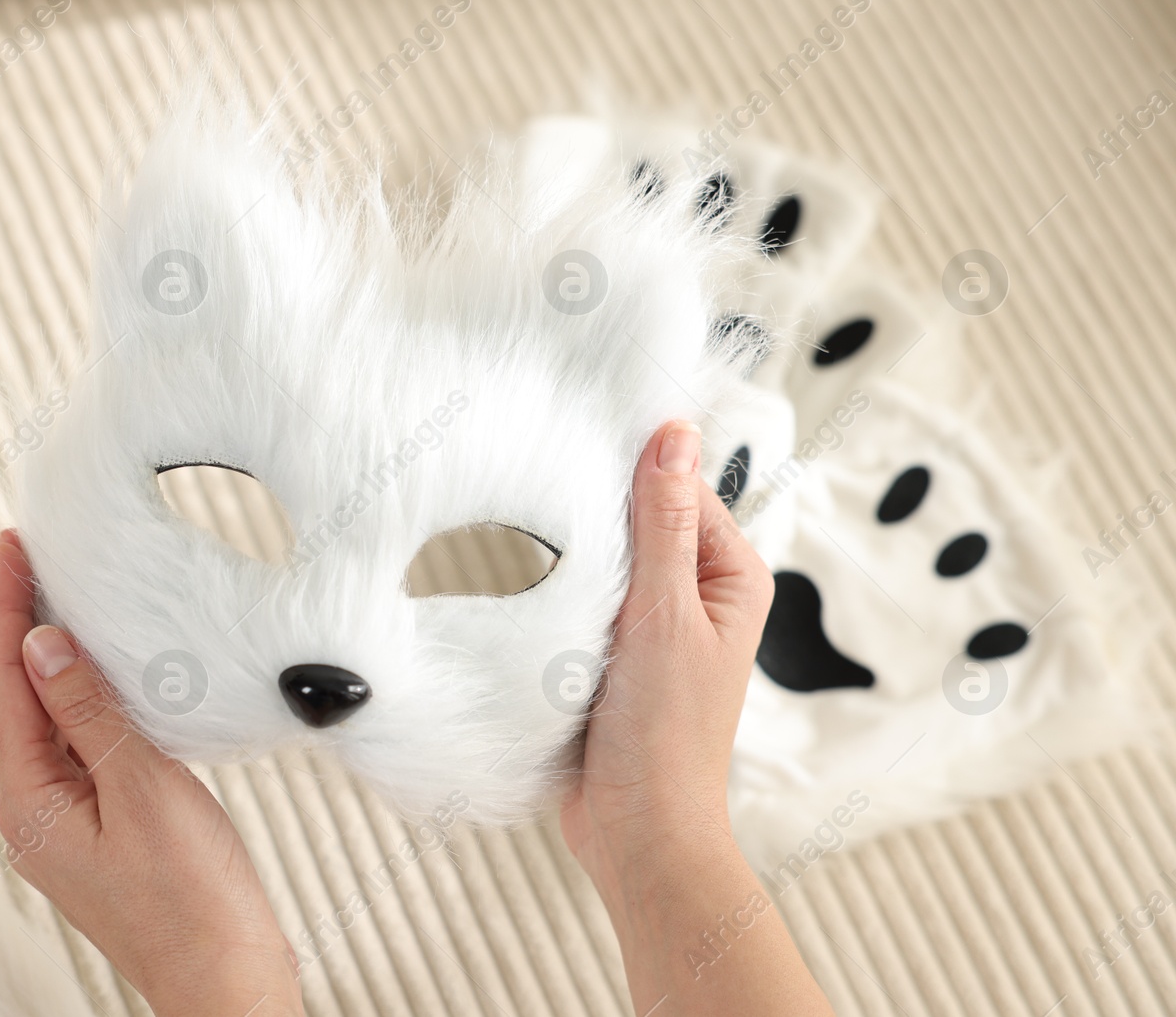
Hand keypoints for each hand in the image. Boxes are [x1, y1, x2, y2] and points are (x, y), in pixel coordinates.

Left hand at [0, 530, 303, 1016]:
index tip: (11, 547)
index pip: (8, 683)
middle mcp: (36, 810)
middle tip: (30, 553)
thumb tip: (41, 646)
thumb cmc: (191, 903)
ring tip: (61, 590)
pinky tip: (106, 667)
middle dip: (23, 622)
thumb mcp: (142, 790)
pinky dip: (89, 694)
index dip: (9, 610)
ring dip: (55, 655)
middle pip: (18, 695)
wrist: (227, 977)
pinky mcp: (103, 822)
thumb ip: (90, 714)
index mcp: (30, 803)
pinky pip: (83, 741)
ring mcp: (68, 818)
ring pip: (51, 716)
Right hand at [561, 421, 832, 1014]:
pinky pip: (584, 600)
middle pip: (642, 520)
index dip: (636, 468)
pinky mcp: (612, 654)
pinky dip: (561, 592)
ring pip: (608, 560)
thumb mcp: (663, 613)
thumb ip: (664, 522)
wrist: (635, 831)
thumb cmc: (666, 734)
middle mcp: (697, 595)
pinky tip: (534, 586)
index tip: (581, 440)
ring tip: (541, 542)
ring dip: (576, 556)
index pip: (682, 489)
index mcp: (731, 577)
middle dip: (600, 514)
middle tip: (550, 491)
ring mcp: (652, 625)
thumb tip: (675, 434)